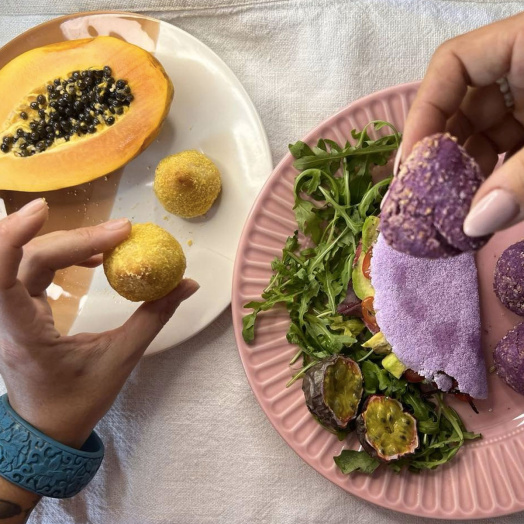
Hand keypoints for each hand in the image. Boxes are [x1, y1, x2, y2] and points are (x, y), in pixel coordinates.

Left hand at [0, 198, 198, 448]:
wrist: (47, 429)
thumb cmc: (77, 401)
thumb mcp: (120, 360)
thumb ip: (152, 318)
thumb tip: (186, 285)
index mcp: (24, 334)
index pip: (3, 278)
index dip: (13, 237)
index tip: (44, 209)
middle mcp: (9, 318)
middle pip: (26, 259)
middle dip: (74, 238)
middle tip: (121, 230)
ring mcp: (11, 313)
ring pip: (26, 260)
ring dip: (68, 242)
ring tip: (110, 238)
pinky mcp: (21, 310)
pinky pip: (32, 270)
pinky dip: (63, 255)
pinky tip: (91, 257)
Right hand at [401, 12, 523, 236]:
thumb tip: (472, 225)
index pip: (451, 65)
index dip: (423, 114)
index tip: (413, 164)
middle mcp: (523, 66)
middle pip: (461, 103)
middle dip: (441, 152)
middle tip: (422, 198)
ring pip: (482, 130)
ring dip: (464, 171)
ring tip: (448, 212)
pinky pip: (507, 145)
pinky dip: (493, 174)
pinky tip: (480, 204)